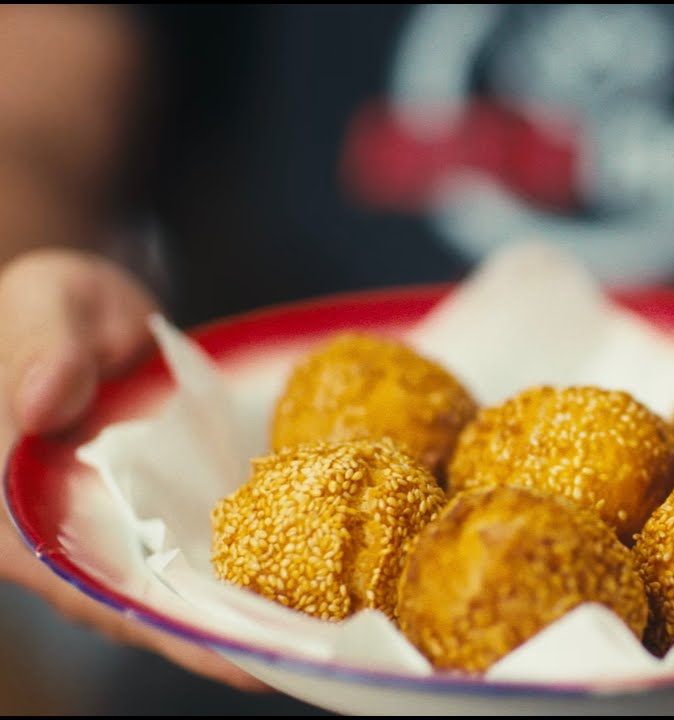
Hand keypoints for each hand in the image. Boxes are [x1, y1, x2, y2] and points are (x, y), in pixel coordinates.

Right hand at [0, 248, 265, 690]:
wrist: (87, 319)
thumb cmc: (54, 309)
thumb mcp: (45, 302)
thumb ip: (41, 344)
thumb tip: (43, 401)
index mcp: (10, 503)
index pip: (75, 576)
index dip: (152, 617)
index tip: (226, 650)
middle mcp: (57, 540)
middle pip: (135, 608)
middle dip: (212, 641)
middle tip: (295, 662)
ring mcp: (109, 539)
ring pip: (170, 598)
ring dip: (237, 626)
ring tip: (316, 647)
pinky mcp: (152, 528)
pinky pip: (197, 565)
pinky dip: (246, 585)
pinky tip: (309, 601)